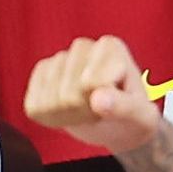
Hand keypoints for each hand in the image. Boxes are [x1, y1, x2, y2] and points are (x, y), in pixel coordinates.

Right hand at [20, 32, 168, 159]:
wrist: (120, 125)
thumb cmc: (134, 117)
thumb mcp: (139, 116)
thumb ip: (122, 106)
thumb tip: (98, 98)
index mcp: (111, 47)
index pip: (89, 84)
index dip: (100, 105)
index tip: (114, 105)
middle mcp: (83, 46)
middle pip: (66, 94)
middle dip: (83, 112)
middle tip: (100, 112)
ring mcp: (60, 59)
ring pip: (48, 100)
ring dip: (67, 116)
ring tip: (86, 111)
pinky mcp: (42, 74)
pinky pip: (33, 104)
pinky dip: (49, 116)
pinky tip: (67, 111)